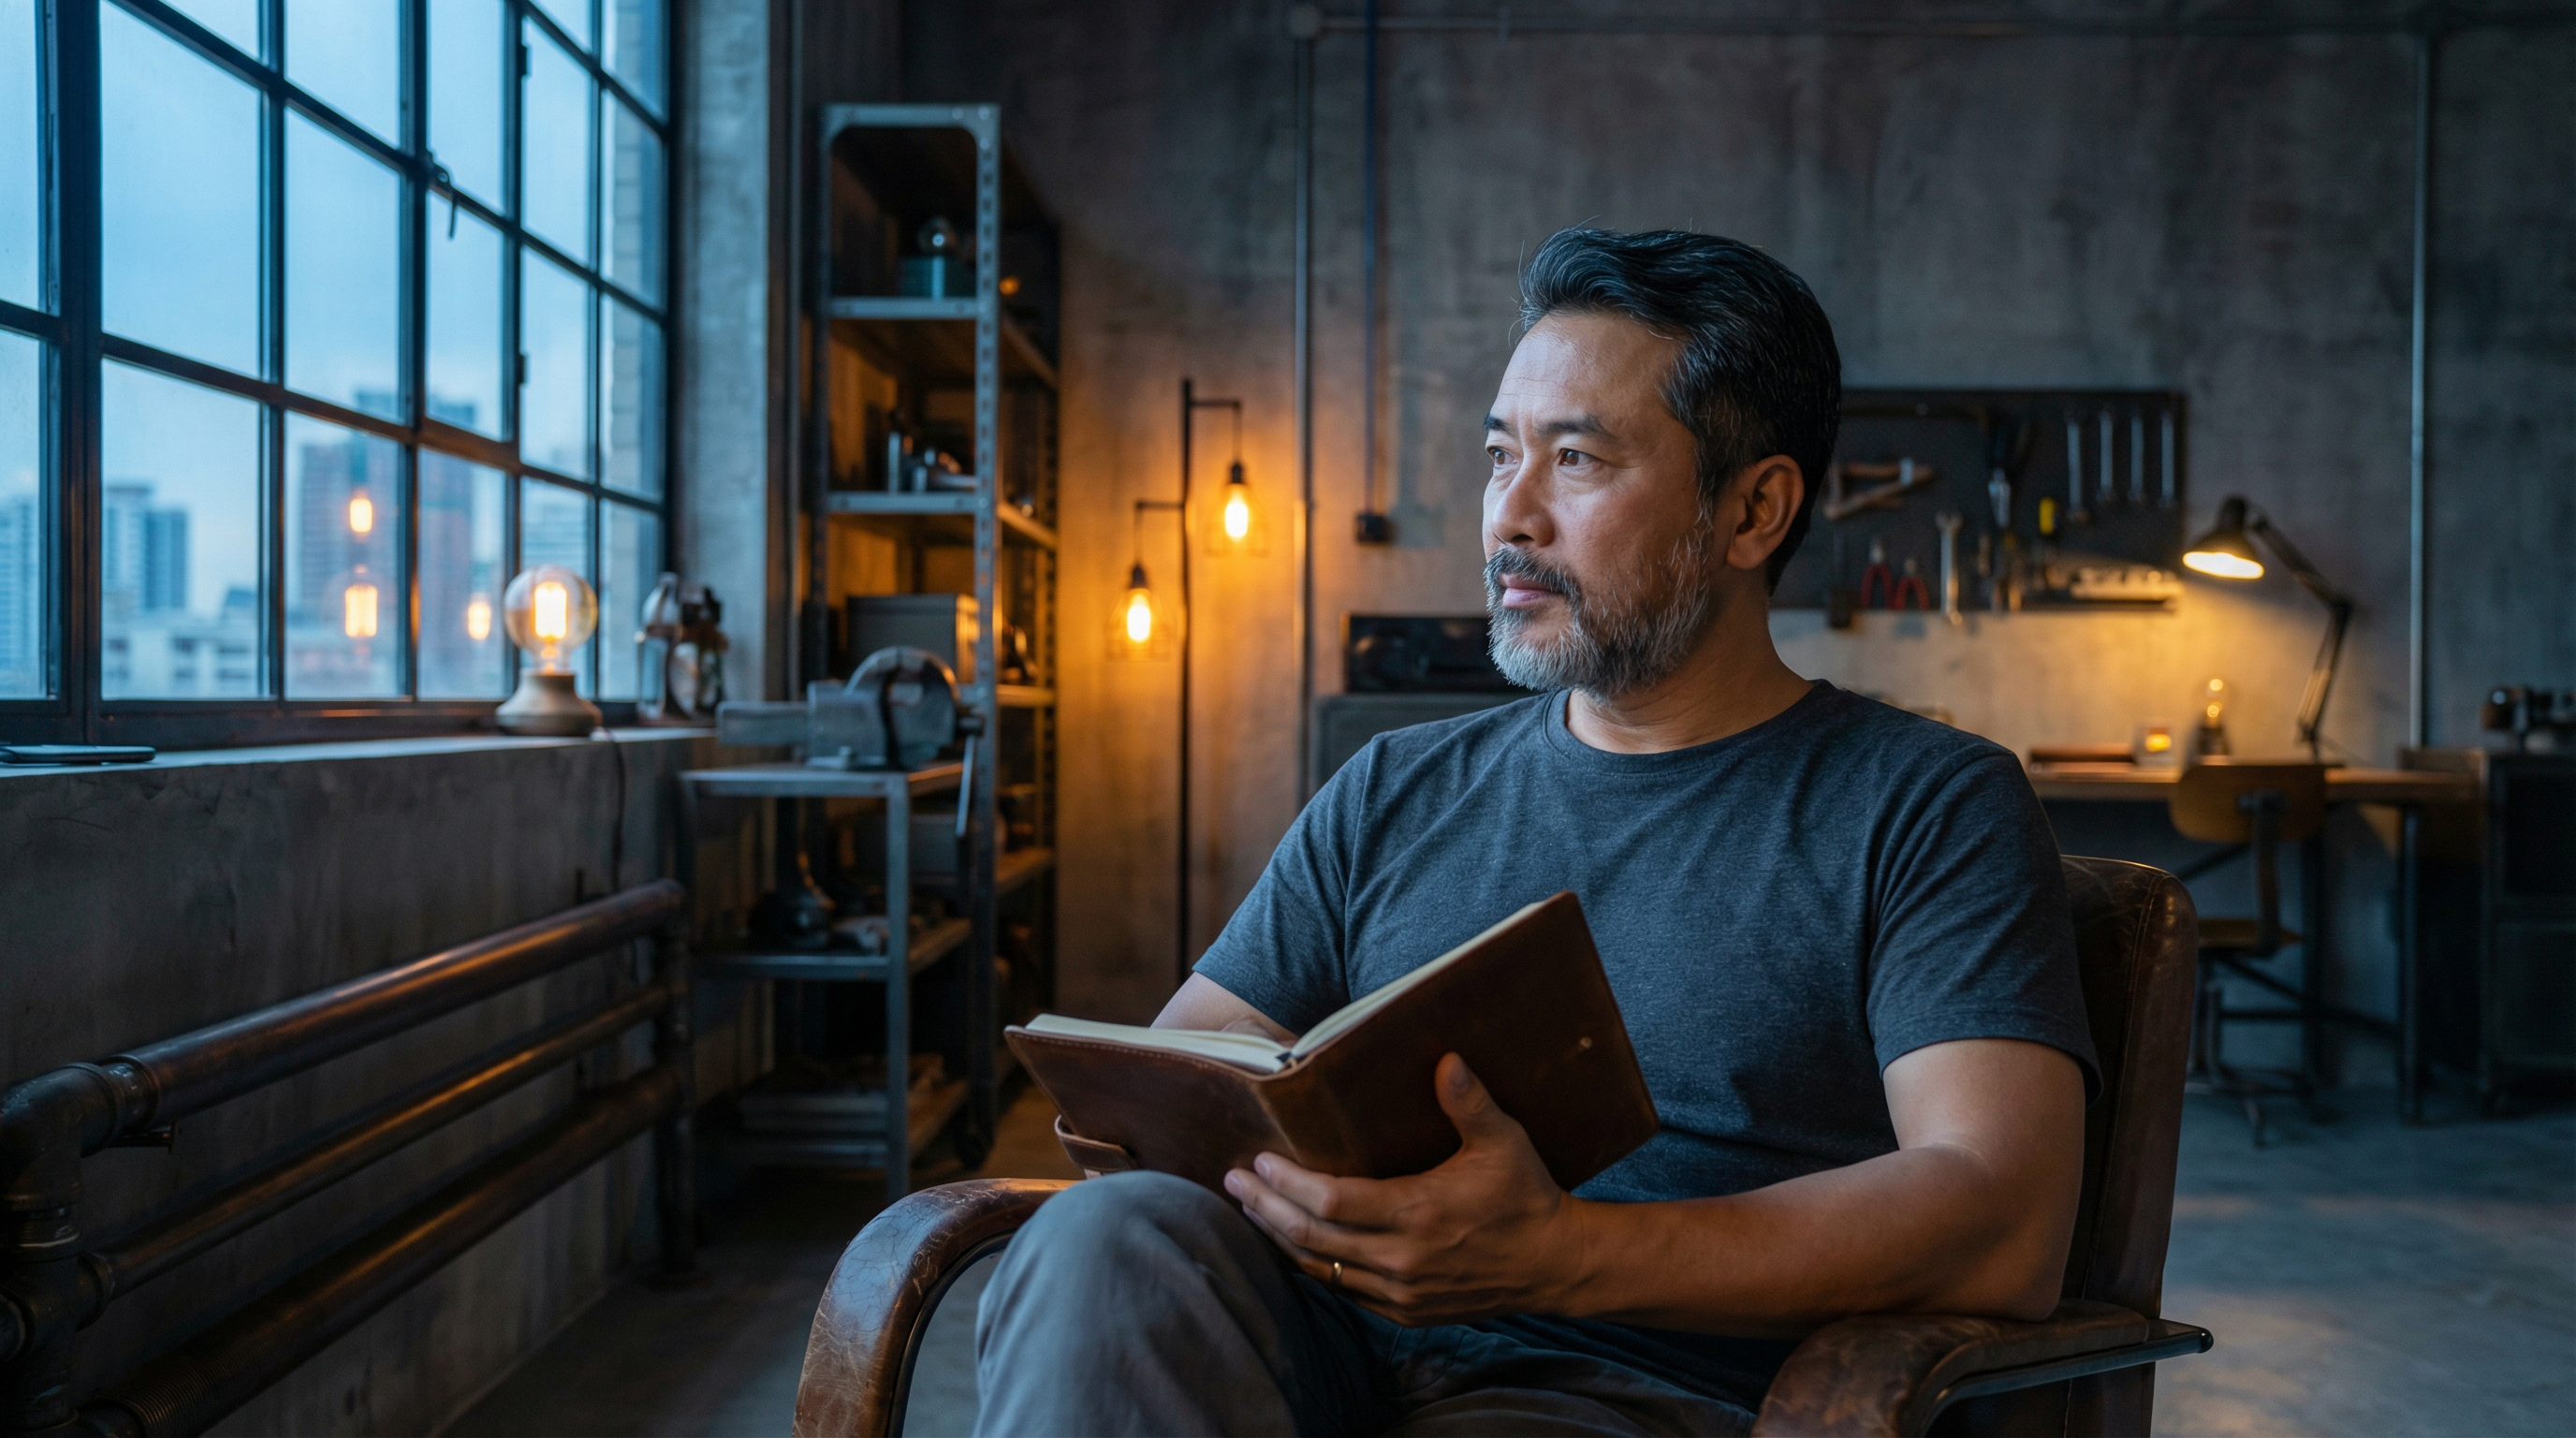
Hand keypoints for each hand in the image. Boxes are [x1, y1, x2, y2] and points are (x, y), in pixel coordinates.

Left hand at [1224, 1053, 1586, 1326]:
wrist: (1556, 1266)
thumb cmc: (1527, 1197)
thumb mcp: (1504, 1142)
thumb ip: (1470, 1101)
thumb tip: (1446, 1057)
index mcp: (1418, 1214)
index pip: (1332, 1202)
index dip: (1288, 1183)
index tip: (1258, 1159)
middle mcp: (1402, 1260)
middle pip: (1311, 1238)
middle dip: (1265, 1208)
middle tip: (1232, 1181)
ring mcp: (1401, 1293)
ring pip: (1320, 1269)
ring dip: (1279, 1239)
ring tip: (1249, 1209)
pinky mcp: (1406, 1311)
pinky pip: (1343, 1291)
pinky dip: (1312, 1266)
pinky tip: (1292, 1244)